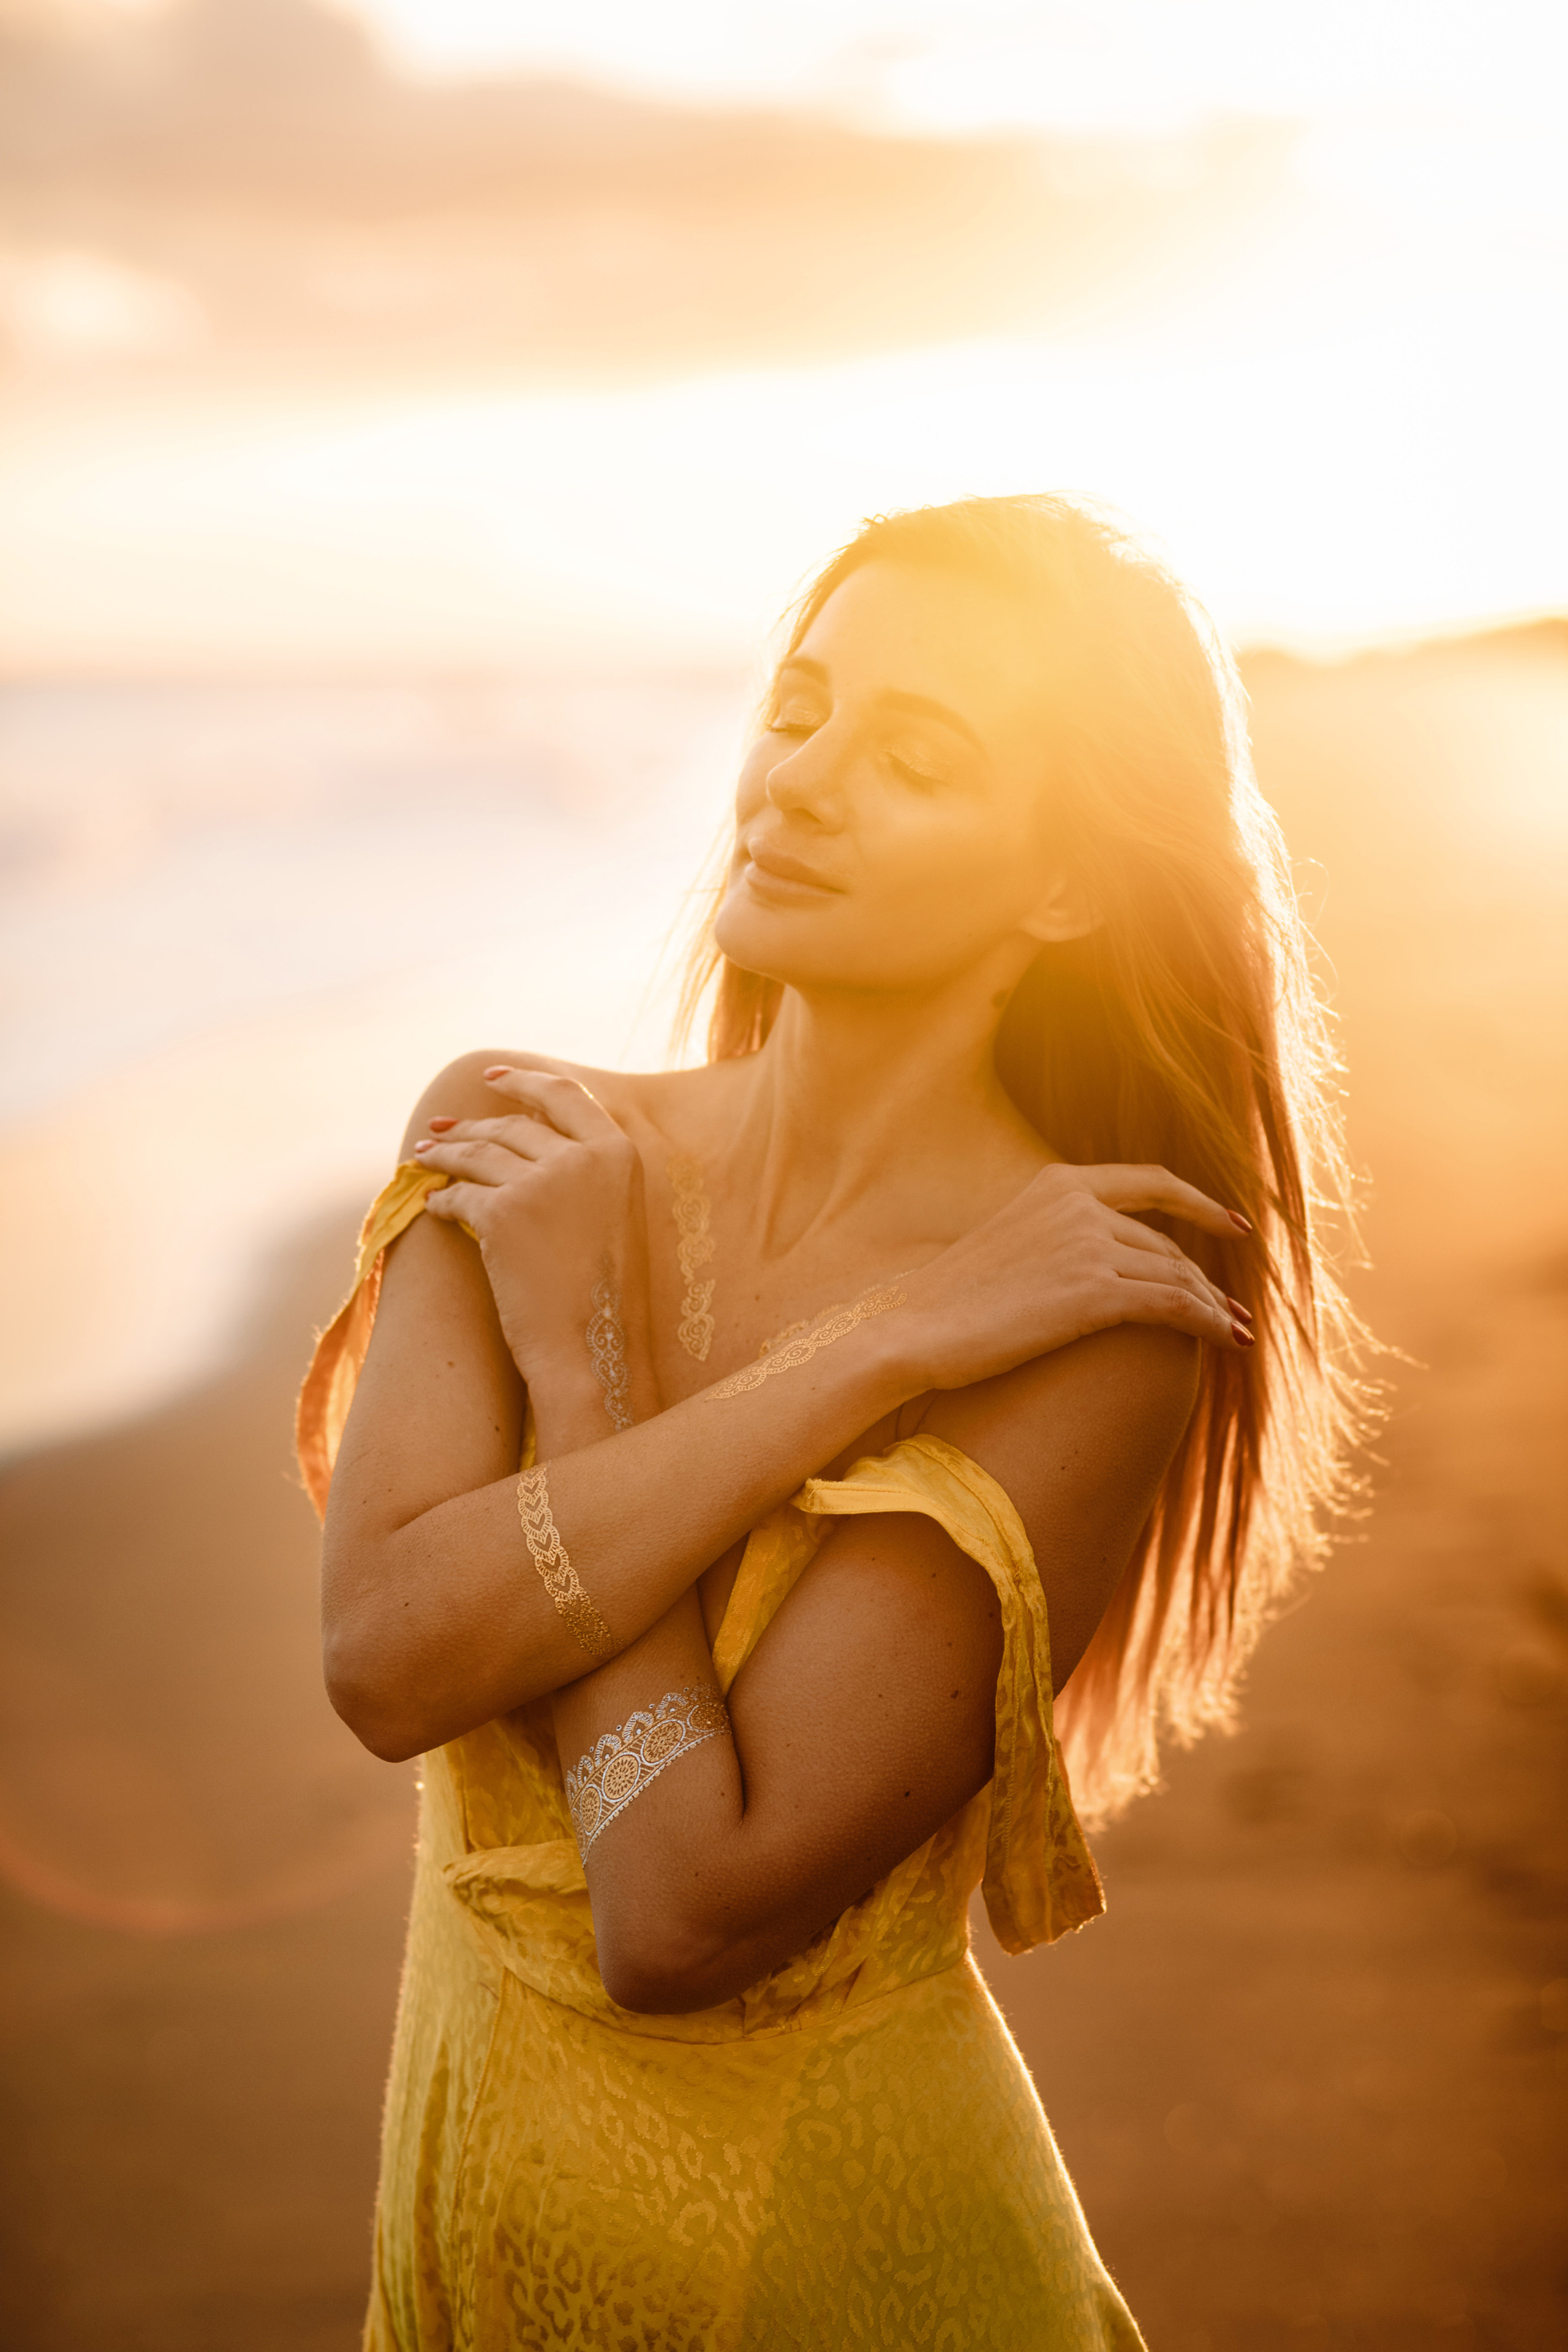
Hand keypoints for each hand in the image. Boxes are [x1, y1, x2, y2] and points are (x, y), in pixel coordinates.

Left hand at [415, 1066, 653, 1416]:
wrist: (588, 1348)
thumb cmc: (602, 1292)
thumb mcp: (612, 1213)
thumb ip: (584, 1169)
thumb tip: (527, 1134)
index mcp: (618, 1153)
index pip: (565, 1094)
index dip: (524, 1080)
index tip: (492, 1076)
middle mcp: (581, 1159)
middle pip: (513, 1125)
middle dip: (470, 1125)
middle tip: (440, 1128)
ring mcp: (541, 1183)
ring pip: (479, 1154)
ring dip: (446, 1154)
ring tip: (424, 1157)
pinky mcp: (503, 1213)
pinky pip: (460, 1197)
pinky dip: (443, 1200)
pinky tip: (433, 1204)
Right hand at [900, 1161, 1253, 1392]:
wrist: (912, 1330)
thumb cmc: (951, 1302)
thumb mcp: (1008, 1245)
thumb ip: (1055, 1236)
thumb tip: (1090, 1261)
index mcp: (1058, 1183)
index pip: (1149, 1181)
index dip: (1198, 1204)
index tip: (1232, 1226)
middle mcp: (1079, 1205)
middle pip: (1166, 1244)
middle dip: (1206, 1280)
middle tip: (1234, 1310)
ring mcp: (1088, 1245)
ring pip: (1177, 1277)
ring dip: (1215, 1309)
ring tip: (1237, 1333)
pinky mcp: (1093, 1293)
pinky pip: (1174, 1306)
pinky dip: (1208, 1323)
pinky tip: (1227, 1343)